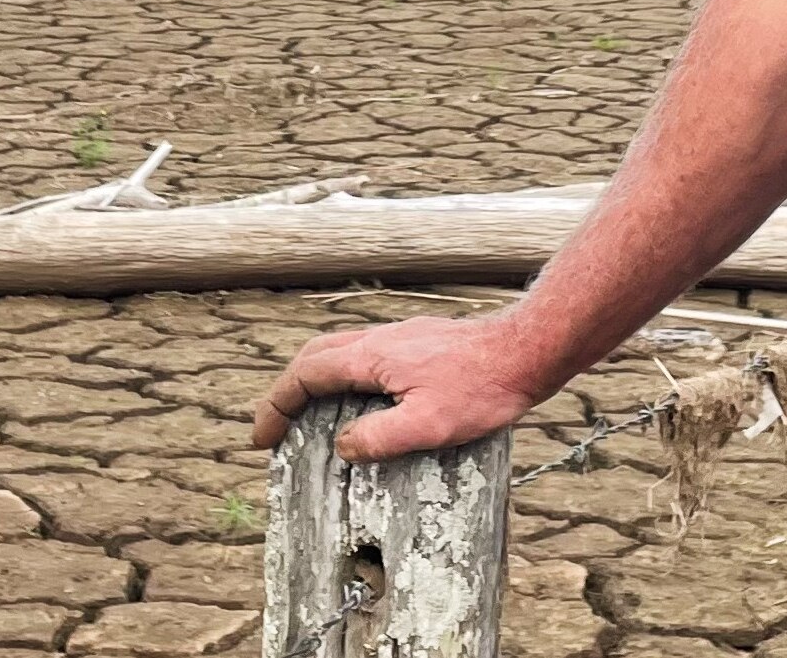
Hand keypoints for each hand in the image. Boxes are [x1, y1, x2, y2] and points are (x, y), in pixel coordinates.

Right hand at [249, 312, 556, 460]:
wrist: (525, 350)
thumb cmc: (482, 388)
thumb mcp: (429, 425)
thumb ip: (380, 437)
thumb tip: (343, 447)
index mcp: (370, 357)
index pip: (305, 375)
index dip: (276, 406)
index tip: (262, 437)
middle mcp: (377, 340)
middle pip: (313, 357)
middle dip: (287, 391)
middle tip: (274, 426)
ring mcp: (397, 338)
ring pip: (338, 351)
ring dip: (313, 380)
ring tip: (307, 415)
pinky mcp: (416, 343)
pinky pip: (362, 354)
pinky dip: (341, 376)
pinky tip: (360, 400)